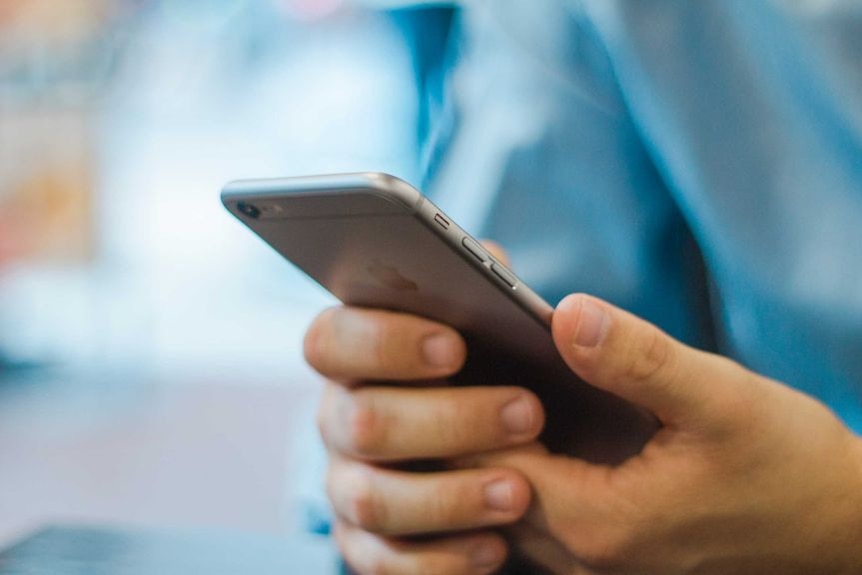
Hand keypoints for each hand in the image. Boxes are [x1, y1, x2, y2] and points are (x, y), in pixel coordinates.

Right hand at [305, 305, 546, 573]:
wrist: (512, 449)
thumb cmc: (495, 369)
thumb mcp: (499, 324)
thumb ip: (505, 292)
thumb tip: (563, 313)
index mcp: (356, 353)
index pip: (332, 339)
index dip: (383, 342)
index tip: (456, 348)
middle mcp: (342, 417)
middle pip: (359, 421)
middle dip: (447, 422)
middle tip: (528, 415)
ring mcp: (348, 483)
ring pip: (371, 498)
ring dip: (448, 497)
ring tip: (520, 492)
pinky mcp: (366, 544)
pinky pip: (386, 562)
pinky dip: (441, 558)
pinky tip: (496, 546)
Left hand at [461, 294, 861, 573]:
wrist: (834, 524)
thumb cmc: (787, 465)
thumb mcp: (719, 399)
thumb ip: (638, 359)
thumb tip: (565, 313)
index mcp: (598, 522)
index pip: (482, 466)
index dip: (458, 404)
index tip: (448, 344)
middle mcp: (580, 554)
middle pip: (479, 486)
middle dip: (457, 420)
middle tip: (449, 349)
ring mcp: (590, 558)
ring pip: (500, 498)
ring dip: (480, 441)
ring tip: (476, 372)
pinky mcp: (604, 544)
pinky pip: (530, 505)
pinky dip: (513, 459)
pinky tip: (520, 411)